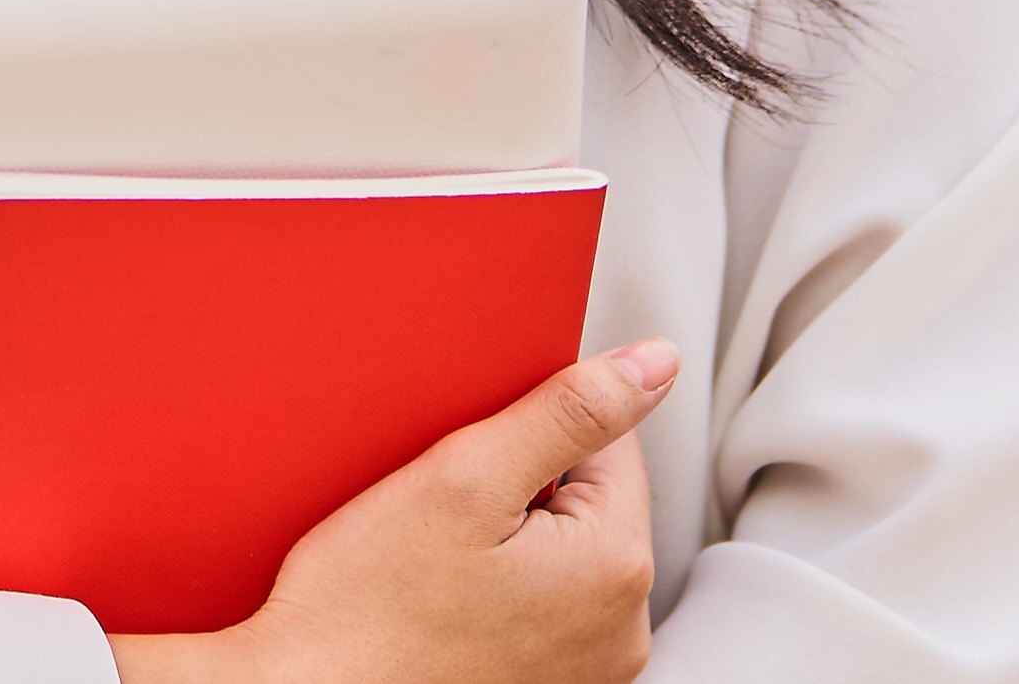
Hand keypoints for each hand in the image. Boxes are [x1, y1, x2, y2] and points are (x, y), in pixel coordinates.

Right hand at [112, 339, 677, 683]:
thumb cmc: (363, 612)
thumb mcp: (464, 476)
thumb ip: (570, 410)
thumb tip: (655, 365)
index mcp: (618, 567)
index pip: (608, 441)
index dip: (527, 432)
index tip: (469, 465)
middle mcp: (622, 631)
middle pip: (587, 502)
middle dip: (519, 489)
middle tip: (442, 518)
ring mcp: (589, 671)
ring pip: (560, 555)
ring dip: (506, 542)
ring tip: (437, 564)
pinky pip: (538, 608)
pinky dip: (496, 593)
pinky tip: (442, 600)